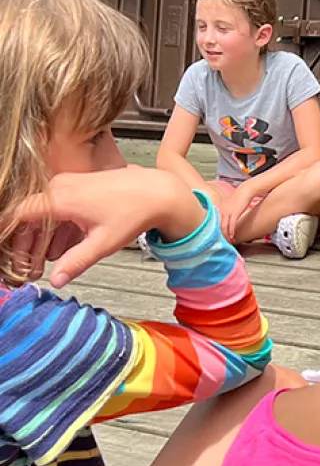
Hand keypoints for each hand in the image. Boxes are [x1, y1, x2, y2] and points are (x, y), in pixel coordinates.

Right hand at [11, 168, 203, 287]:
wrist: (158, 191)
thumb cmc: (133, 213)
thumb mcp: (103, 243)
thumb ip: (75, 262)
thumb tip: (55, 281)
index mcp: (59, 198)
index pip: (17, 215)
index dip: (7, 236)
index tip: (8, 257)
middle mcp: (59, 187)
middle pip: (27, 216)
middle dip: (23, 244)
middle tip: (25, 269)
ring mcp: (68, 184)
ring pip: (41, 213)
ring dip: (37, 238)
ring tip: (37, 265)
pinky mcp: (78, 187)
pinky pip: (55, 207)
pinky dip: (52, 228)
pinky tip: (55, 251)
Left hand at [219, 183, 255, 241]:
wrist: (245, 190)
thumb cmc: (238, 198)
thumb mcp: (228, 205)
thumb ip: (225, 212)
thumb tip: (225, 221)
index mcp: (218, 209)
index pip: (214, 223)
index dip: (216, 232)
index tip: (218, 239)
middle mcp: (221, 211)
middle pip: (217, 226)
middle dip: (220, 236)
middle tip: (223, 243)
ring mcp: (227, 212)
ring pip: (224, 227)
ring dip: (226, 236)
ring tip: (229, 242)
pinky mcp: (235, 212)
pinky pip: (232, 224)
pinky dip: (232, 231)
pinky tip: (233, 236)